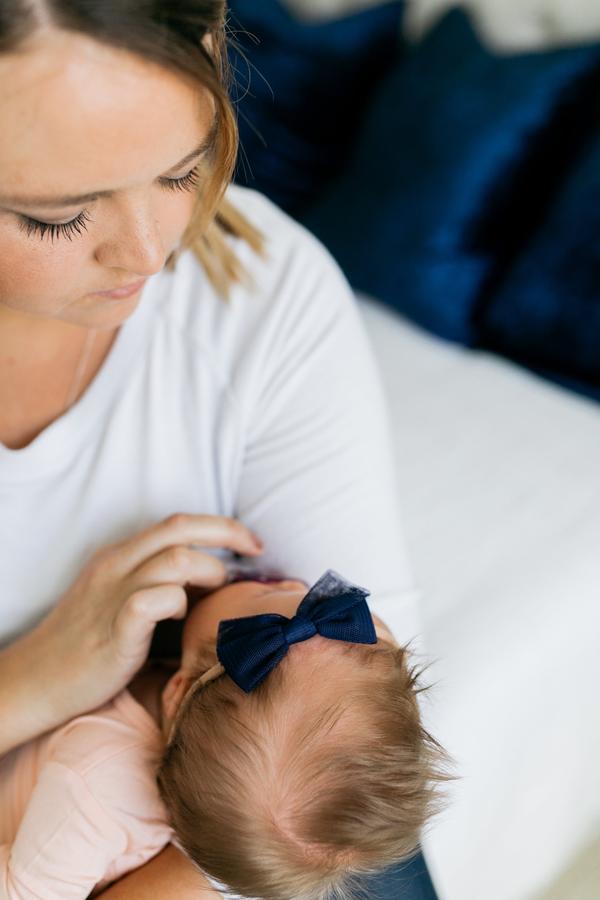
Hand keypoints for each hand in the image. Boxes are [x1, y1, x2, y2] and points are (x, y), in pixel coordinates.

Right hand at [28, 513, 262, 722]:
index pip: (178, 522)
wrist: (37, 680)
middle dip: (228, 533)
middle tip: (257, 552)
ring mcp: (115, 594)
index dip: (221, 526)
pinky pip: (156, 600)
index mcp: (120, 556)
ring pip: (177, 559)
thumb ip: (157, 584)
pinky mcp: (116, 629)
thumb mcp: (119, 600)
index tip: (251, 544)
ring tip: (215, 596)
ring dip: (209, 574)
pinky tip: (181, 620)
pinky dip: (179, 604)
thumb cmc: (87, 645)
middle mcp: (118, 565)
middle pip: (181, 527)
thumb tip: (210, 585)